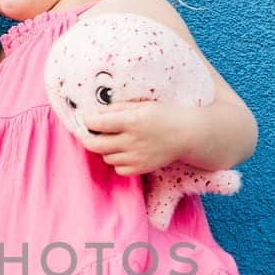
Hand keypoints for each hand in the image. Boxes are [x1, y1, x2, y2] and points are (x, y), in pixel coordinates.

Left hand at [76, 100, 192, 176]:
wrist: (187, 134)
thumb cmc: (164, 115)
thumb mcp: (141, 105)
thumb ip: (116, 109)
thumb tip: (94, 115)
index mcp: (131, 121)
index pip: (96, 123)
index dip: (88, 120)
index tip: (90, 119)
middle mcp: (132, 141)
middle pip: (94, 144)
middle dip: (87, 138)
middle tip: (89, 133)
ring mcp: (136, 157)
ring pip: (106, 157)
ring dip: (105, 149)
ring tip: (116, 140)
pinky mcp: (141, 169)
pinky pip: (118, 169)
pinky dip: (117, 162)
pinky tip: (126, 152)